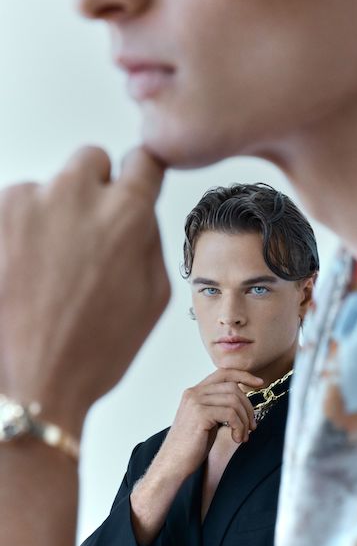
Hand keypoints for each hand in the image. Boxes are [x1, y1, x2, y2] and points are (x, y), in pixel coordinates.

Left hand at [0, 146, 169, 437]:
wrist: (30, 385)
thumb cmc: (93, 349)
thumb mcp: (154, 297)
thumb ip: (151, 238)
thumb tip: (140, 208)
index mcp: (126, 213)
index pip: (142, 160)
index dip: (138, 176)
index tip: (130, 187)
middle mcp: (76, 194)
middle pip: (91, 161)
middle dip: (94, 188)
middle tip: (86, 233)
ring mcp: (27, 201)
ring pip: (47, 188)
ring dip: (50, 214)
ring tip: (46, 268)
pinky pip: (12, 208)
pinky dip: (17, 230)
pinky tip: (21, 271)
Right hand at [158, 369, 262, 477]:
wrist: (172, 464)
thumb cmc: (190, 447)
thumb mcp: (207, 420)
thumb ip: (219, 407)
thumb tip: (243, 402)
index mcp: (195, 391)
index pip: (224, 373)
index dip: (243, 375)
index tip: (259, 382)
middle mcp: (194, 392)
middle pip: (233, 387)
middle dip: (248, 406)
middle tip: (252, 426)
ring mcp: (196, 402)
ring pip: (234, 400)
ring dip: (244, 420)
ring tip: (243, 436)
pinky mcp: (200, 414)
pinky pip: (230, 413)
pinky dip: (239, 426)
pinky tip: (236, 438)